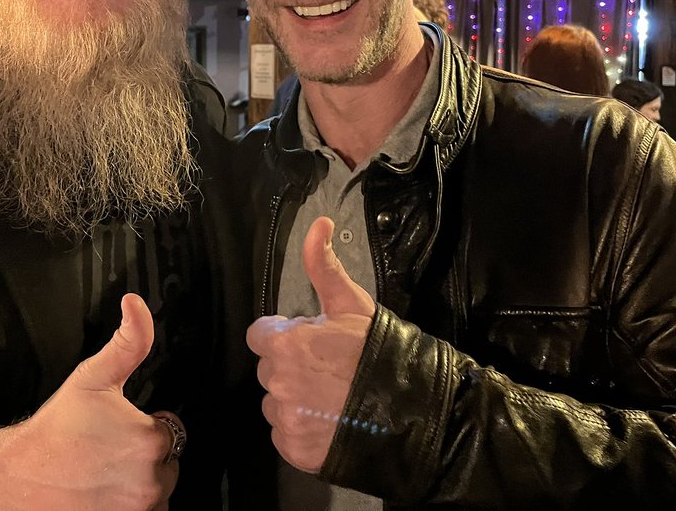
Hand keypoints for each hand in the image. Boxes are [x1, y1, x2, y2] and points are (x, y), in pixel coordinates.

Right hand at [0, 293, 181, 509]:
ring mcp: (138, 509)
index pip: (171, 430)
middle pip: (167, 463)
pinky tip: (104, 491)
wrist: (18, 478)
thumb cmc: (56, 429)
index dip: (145, 425)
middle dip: (145, 455)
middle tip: (108, 449)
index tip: (119, 427)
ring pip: (157, 490)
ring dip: (140, 482)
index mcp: (150, 439)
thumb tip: (136, 305)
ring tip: (105, 471)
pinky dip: (130, 504)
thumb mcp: (92, 376)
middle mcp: (151, 481)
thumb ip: (128, 342)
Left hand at [246, 216, 374, 472]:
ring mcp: (286, 420)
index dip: (286, 335)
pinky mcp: (295, 451)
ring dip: (296, 398)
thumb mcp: (352, 305)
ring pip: (277, 402)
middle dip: (292, 365)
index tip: (313, 341)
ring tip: (333, 398)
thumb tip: (318, 223)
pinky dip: (303, 430)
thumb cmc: (381, 354)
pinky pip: (286, 434)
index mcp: (285, 344)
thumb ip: (323, 266)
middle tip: (330, 369)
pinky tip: (331, 422)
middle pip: (269, 368)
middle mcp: (278, 382)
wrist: (414, 415)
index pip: (260, 335)